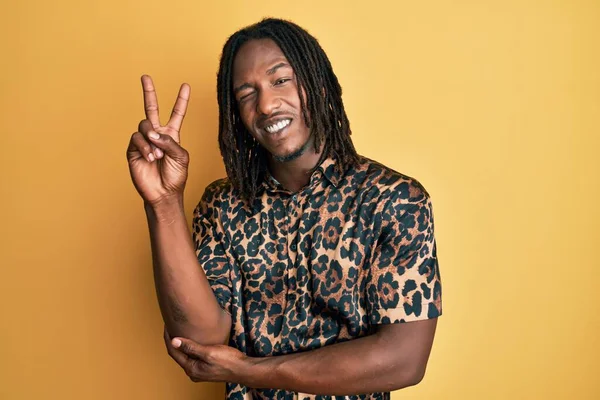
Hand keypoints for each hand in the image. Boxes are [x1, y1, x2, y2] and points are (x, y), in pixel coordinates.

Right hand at [127, 75, 190, 205]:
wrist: (163, 193)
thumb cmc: (175, 176)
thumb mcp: (181, 157)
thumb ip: (170, 142)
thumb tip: (152, 133)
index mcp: (172, 134)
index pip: (177, 113)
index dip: (181, 100)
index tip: (185, 85)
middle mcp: (157, 134)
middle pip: (151, 108)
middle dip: (149, 92)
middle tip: (145, 77)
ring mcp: (144, 141)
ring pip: (144, 125)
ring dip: (151, 140)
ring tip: (157, 156)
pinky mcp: (133, 149)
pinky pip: (136, 138)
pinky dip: (145, 147)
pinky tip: (150, 157)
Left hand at [163, 328, 252, 383]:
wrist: (243, 369)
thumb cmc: (228, 361)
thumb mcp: (209, 352)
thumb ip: (191, 347)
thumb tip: (174, 341)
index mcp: (191, 369)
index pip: (173, 352)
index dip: (168, 338)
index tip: (166, 326)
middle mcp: (193, 372)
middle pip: (178, 354)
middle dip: (173, 340)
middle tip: (171, 326)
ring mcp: (199, 370)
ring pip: (185, 355)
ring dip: (182, 343)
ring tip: (180, 330)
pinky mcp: (206, 367)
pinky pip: (193, 356)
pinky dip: (190, 347)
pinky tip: (193, 340)